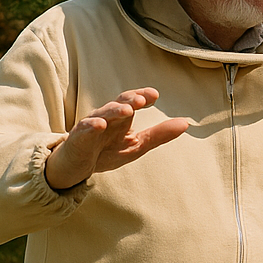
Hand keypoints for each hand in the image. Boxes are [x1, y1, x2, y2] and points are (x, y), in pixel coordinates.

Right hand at [44, 88, 189, 190]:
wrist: (76, 168)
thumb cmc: (105, 152)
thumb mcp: (136, 145)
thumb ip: (159, 134)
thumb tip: (186, 123)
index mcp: (121, 118)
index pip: (131, 101)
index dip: (142, 96)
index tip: (155, 94)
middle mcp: (106, 117)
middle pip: (118, 104)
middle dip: (130, 100)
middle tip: (142, 99)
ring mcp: (90, 126)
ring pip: (103, 113)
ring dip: (115, 110)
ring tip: (127, 110)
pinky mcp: (78, 138)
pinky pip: (85, 130)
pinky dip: (92, 125)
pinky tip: (100, 125)